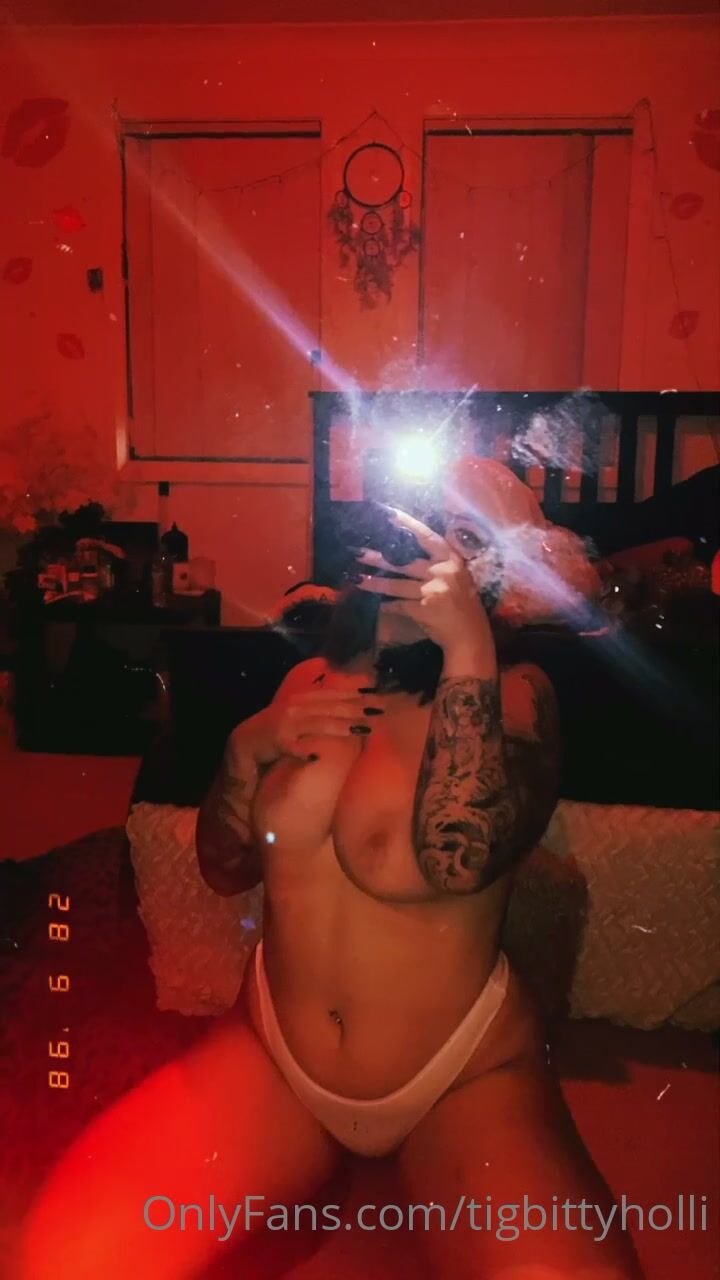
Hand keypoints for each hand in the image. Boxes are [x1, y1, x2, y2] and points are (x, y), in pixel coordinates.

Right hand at [234, 685, 382, 764]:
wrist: (243, 744)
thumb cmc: (275, 731)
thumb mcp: (297, 715)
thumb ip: (318, 708)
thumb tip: (348, 701)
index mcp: (300, 698)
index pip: (331, 694)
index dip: (354, 693)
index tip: (376, 694)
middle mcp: (294, 707)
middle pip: (329, 707)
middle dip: (356, 708)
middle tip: (379, 710)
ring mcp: (284, 724)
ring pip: (317, 724)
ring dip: (340, 727)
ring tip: (362, 730)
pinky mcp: (275, 742)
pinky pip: (291, 747)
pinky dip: (302, 751)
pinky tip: (316, 756)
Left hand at [355, 508, 491, 658]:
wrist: (470, 636)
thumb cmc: (464, 606)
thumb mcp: (458, 577)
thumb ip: (438, 564)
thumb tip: (406, 552)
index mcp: (451, 560)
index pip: (426, 536)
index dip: (407, 524)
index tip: (387, 514)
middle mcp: (442, 571)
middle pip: (404, 561)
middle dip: (378, 556)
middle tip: (357, 551)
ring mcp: (432, 590)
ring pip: (396, 584)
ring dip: (374, 582)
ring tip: (355, 578)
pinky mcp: (423, 609)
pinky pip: (398, 604)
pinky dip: (387, 605)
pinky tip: (376, 604)